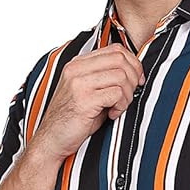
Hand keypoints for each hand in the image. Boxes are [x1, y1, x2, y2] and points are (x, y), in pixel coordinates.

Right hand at [31, 42, 144, 162]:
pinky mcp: (84, 99)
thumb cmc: (72, 118)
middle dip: (133, 78)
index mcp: (78, 64)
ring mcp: (79, 83)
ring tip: (118, 107)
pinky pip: (116, 94)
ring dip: (127, 95)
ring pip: (121, 76)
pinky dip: (121, 106)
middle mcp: (77, 70)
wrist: (52, 139)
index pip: (115, 49)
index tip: (137, 79)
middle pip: (120, 59)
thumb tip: (135, 74)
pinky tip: (111, 114)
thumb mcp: (88, 91)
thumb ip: (105, 78)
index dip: (133, 63)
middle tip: (129, 95)